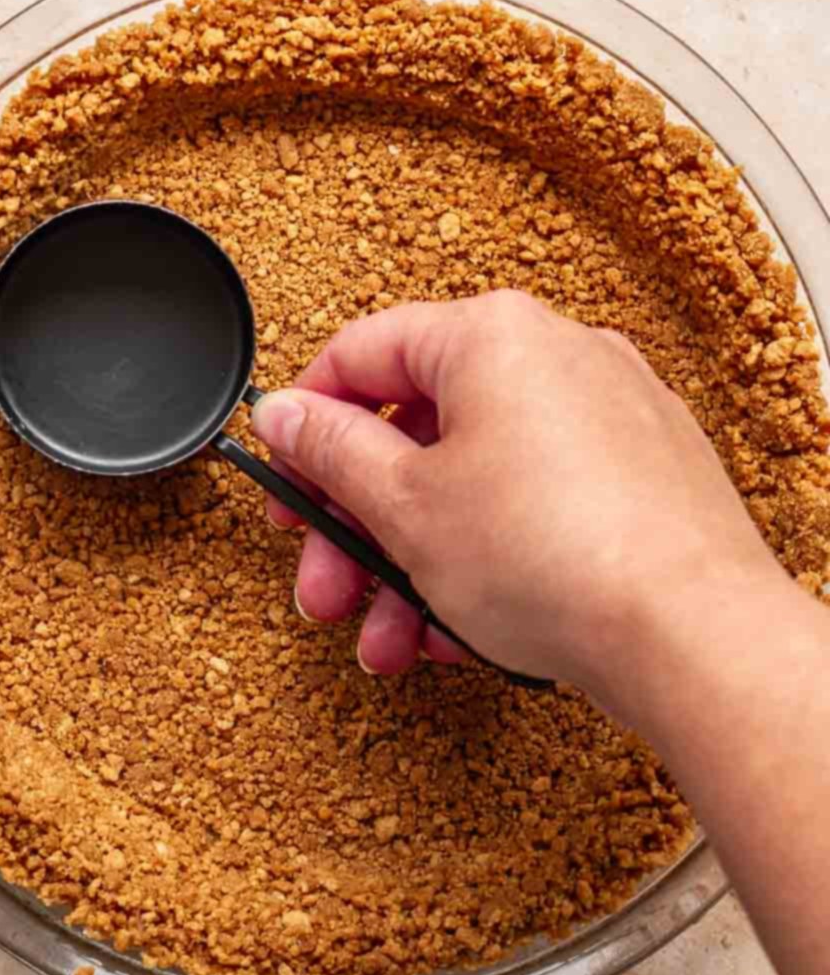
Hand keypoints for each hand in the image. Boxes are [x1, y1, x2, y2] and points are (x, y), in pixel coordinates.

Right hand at [251, 291, 782, 692]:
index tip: (284, 478)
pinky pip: (534, 508)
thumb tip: (287, 414)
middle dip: (359, 527)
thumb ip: (330, 452)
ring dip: (415, 565)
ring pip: (475, 483)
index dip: (306, 421)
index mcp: (492, 336)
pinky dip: (487, 562)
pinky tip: (461, 632)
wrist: (690, 637)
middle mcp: (557, 357)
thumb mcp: (404, 505)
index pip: (363, 352)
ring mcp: (608, 416)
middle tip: (328, 582)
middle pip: (417, 432)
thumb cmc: (558, 559)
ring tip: (394, 638)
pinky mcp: (642, 479)